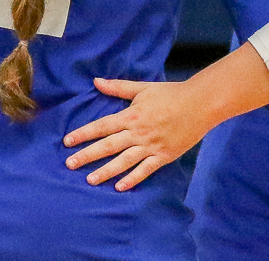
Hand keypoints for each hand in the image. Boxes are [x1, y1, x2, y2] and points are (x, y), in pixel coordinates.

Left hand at [63, 77, 214, 190]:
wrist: (200, 104)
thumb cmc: (171, 94)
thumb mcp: (143, 88)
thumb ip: (118, 87)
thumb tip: (96, 81)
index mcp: (131, 115)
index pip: (102, 126)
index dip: (84, 133)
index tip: (67, 141)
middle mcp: (138, 132)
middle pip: (108, 146)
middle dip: (87, 155)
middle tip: (70, 164)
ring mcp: (151, 146)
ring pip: (124, 161)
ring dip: (105, 171)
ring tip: (90, 180)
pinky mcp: (163, 155)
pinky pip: (145, 170)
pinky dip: (132, 179)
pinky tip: (119, 187)